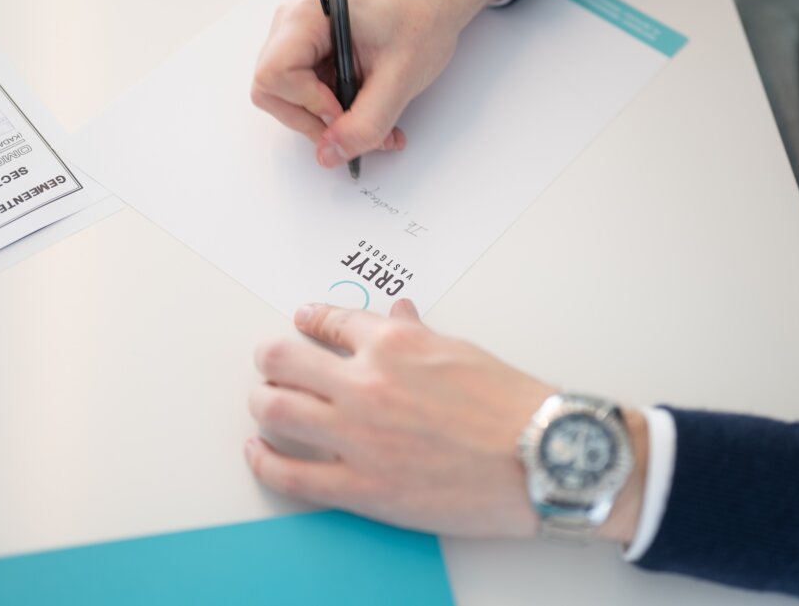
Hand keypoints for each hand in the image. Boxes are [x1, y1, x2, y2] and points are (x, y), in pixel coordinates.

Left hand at [245, 300, 648, 542]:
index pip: (330, 320)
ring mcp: (358, 436)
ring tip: (264, 403)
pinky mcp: (360, 487)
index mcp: (394, 343)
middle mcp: (366, 382)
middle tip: (271, 363)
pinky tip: (258, 452)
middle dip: (271, 359)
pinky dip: (263, 460)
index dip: (309, 320)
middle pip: (283, 360)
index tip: (301, 323)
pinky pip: (288, 473)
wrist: (540, 458)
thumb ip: (418, 332)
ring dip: (261, 402)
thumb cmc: (511, 405)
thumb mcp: (462, 351)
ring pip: (274, 409)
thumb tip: (398, 310)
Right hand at [251, 0, 514, 168]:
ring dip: (330, 125)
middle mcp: (294, 25)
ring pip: (289, 102)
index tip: (343, 111)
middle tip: (358, 128)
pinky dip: (337, 117)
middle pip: (273, 92)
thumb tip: (329, 155)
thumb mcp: (401, 78)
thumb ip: (366, 123)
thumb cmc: (421, 20)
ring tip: (375, 128)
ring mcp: (298, 41)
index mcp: (310, 17)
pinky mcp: (310, 56)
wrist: (433, 4)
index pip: (275, 74)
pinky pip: (307, 99)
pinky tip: (368, 116)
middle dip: (316, 122)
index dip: (307, 103)